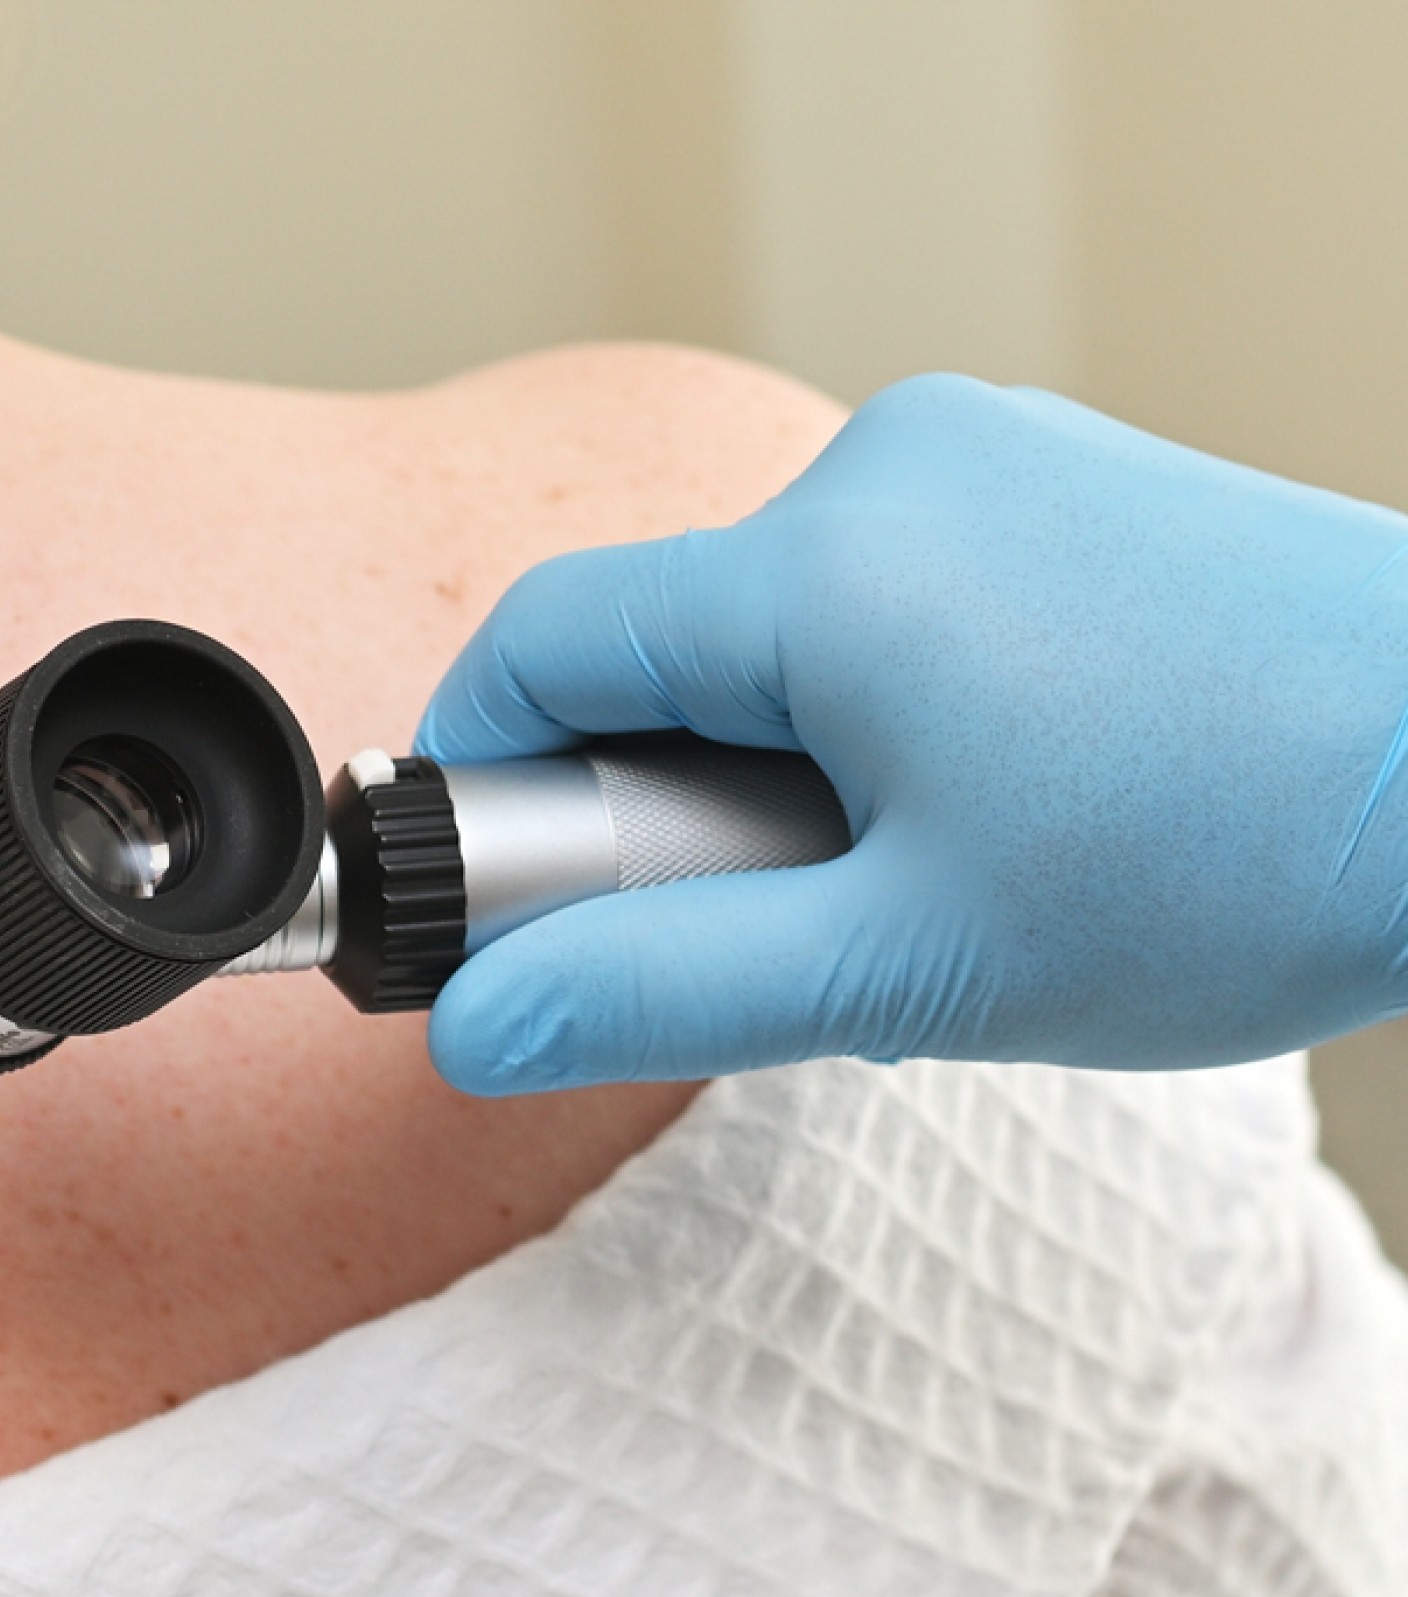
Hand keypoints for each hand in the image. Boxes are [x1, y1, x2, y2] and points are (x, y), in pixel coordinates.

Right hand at [414, 372, 1407, 1092]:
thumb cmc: (1236, 862)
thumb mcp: (913, 966)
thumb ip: (664, 989)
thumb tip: (478, 1026)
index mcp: (823, 562)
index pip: (541, 642)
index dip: (478, 777)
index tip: (495, 899)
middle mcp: (892, 463)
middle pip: (664, 637)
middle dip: (663, 796)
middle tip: (762, 933)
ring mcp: (990, 452)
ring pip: (777, 622)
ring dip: (776, 760)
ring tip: (913, 881)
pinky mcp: (1063, 475)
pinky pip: (886, 587)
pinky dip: (874, 705)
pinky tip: (990, 806)